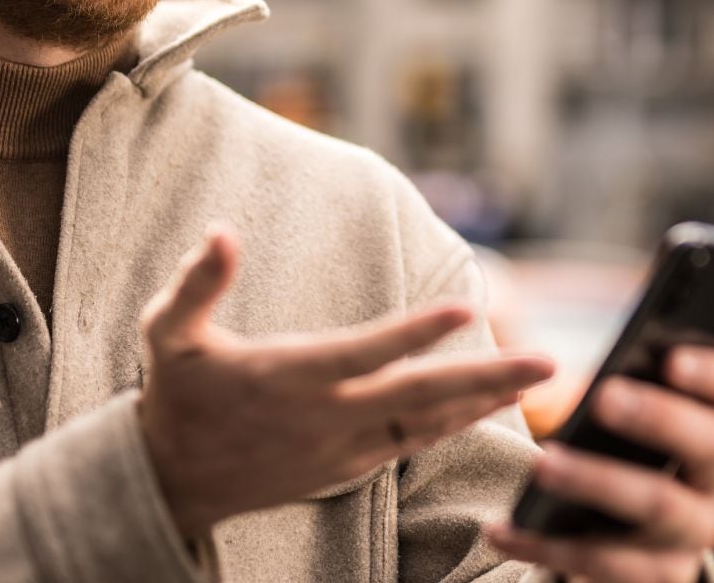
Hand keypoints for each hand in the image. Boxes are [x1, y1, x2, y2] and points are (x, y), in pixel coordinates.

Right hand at [137, 229, 553, 537]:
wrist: (171, 482)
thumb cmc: (174, 395)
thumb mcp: (166, 334)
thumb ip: (197, 284)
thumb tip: (220, 231)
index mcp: (287, 379)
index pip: (363, 353)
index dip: (415, 332)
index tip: (464, 307)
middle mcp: (324, 419)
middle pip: (419, 397)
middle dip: (487, 377)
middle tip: (546, 361)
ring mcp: (342, 450)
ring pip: (428, 425)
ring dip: (485, 400)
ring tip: (535, 377)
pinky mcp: (349, 469)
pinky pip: (414, 443)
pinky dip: (455, 422)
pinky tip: (489, 401)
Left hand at [485, 346, 713, 582]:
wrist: (615, 539)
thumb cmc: (620, 453)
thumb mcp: (631, 421)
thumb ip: (631, 389)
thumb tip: (601, 373)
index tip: (671, 357)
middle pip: (708, 445)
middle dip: (657, 417)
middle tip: (601, 396)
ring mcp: (694, 534)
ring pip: (658, 504)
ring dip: (597, 480)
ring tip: (542, 463)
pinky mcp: (660, 576)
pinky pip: (606, 562)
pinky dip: (547, 544)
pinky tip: (504, 528)